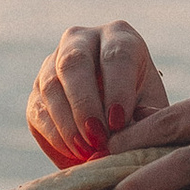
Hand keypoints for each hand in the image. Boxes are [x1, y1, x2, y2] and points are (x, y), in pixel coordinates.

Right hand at [29, 23, 170, 164]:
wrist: (117, 120)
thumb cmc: (141, 109)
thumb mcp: (152, 110)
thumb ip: (146, 120)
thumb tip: (125, 136)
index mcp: (119, 37)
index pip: (116, 55)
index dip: (117, 89)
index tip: (119, 122)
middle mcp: (82, 41)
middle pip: (74, 62)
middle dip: (85, 104)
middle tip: (98, 138)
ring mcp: (53, 63)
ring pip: (51, 86)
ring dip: (68, 123)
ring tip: (88, 151)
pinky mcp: (37, 92)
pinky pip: (39, 110)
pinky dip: (55, 135)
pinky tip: (74, 152)